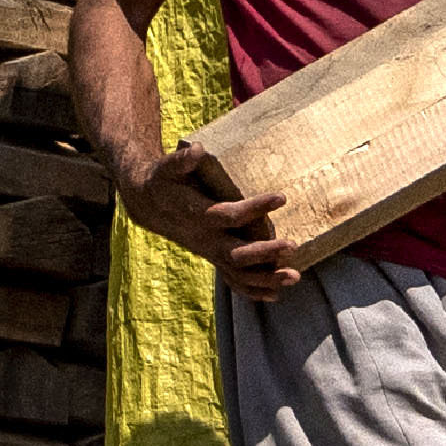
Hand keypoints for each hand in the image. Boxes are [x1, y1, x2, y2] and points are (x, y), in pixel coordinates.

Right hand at [121, 148, 309, 297]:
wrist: (150, 205)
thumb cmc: (165, 180)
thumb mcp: (168, 167)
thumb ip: (182, 160)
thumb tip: (197, 150)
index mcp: (197, 215)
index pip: (228, 215)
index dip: (254, 208)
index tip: (281, 197)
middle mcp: (204, 239)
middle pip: (236, 254)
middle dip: (264, 253)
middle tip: (292, 246)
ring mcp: (209, 252)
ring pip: (238, 273)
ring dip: (266, 278)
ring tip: (294, 276)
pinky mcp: (213, 258)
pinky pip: (232, 281)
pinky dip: (253, 290)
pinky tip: (275, 295)